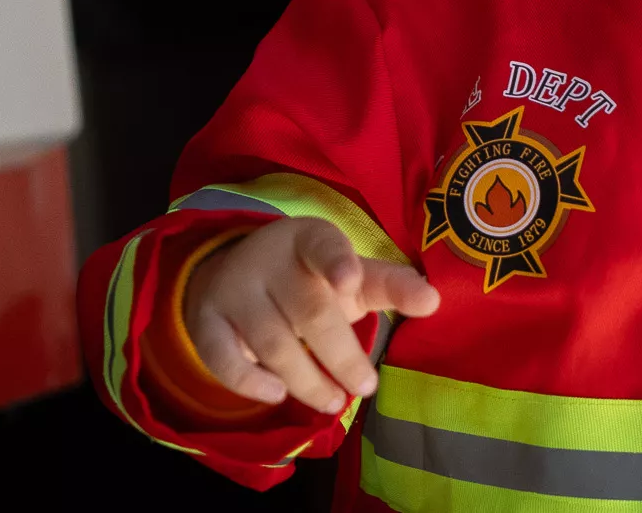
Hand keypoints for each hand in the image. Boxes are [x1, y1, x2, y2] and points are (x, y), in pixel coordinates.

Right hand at [183, 216, 440, 412]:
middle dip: (340, 355)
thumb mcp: (351, 276)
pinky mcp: (207, 321)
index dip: (337, 263)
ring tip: (333, 401)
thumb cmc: (309, 279)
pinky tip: (277, 394)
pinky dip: (248, 382)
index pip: (323, 246)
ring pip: (271, 342)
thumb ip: (390, 286)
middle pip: (307, 311)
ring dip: (306, 379)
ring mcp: (234, 290)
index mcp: (309, 241)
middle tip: (366, 386)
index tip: (351, 283)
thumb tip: (434, 301)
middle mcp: (268, 260)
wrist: (233, 275)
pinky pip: (223, 357)